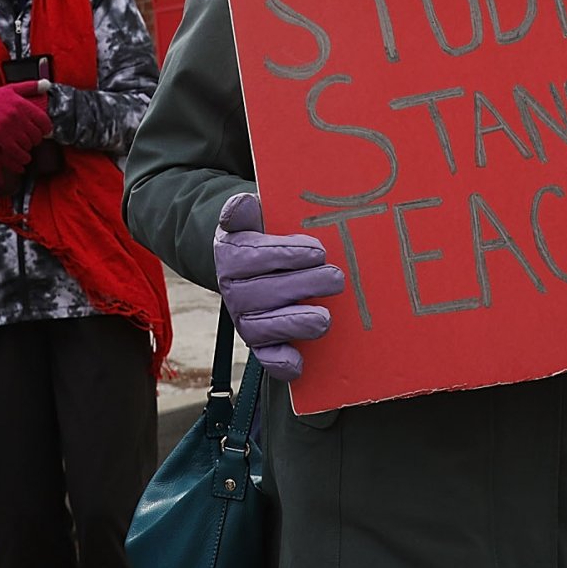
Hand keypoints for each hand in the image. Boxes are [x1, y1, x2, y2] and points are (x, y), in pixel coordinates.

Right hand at [0, 81, 50, 155]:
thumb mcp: (12, 89)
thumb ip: (31, 86)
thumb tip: (47, 84)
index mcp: (22, 103)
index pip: (44, 121)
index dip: (46, 129)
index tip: (43, 132)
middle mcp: (16, 115)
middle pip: (36, 135)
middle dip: (36, 140)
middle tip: (32, 140)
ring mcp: (8, 126)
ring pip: (27, 144)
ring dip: (27, 148)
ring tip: (25, 147)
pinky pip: (15, 151)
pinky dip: (21, 157)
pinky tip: (22, 157)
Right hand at [213, 191, 345, 380]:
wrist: (249, 260)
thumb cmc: (262, 234)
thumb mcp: (253, 215)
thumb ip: (246, 208)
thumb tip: (242, 204)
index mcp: (230, 251)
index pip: (252, 254)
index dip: (284, 254)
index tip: (318, 251)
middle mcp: (232, 288)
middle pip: (262, 293)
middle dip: (302, 286)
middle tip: (336, 278)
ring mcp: (244, 317)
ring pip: (261, 327)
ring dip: (295, 323)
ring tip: (325, 318)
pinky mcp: (257, 343)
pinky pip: (264, 358)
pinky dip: (279, 363)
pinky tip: (299, 361)